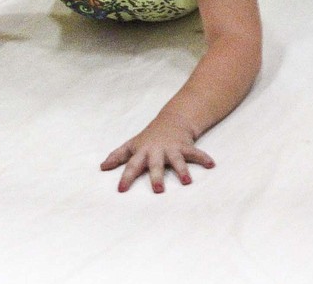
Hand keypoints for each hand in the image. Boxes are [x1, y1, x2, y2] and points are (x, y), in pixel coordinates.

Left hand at [100, 113, 214, 192]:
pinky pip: (196, 154)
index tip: (121, 190)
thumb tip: (101, 167)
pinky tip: (211, 165)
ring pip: (177, 160)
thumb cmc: (148, 138)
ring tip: (187, 182)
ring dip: (182, 170)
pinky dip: (204, 159)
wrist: (171, 122)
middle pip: (155, 165)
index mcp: (143, 152)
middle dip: (156, 176)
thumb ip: (118, 156)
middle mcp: (157, 151)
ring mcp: (172, 148)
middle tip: (158, 190)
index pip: (132, 165)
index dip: (126, 177)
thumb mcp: (132, 145)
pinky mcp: (186, 147)